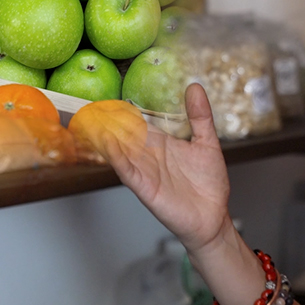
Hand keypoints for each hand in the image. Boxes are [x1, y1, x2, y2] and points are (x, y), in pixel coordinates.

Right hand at [99, 83, 233, 255]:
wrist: (213, 217)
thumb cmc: (209, 184)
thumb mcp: (207, 143)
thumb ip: (200, 116)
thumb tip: (195, 87)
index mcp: (162, 142)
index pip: (139, 122)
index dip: (125, 109)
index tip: (111, 92)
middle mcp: (149, 155)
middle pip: (124, 134)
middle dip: (108, 120)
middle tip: (91, 102)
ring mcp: (145, 170)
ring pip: (120, 150)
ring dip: (106, 136)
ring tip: (91, 118)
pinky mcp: (145, 187)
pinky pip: (127, 170)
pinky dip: (116, 157)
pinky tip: (107, 144)